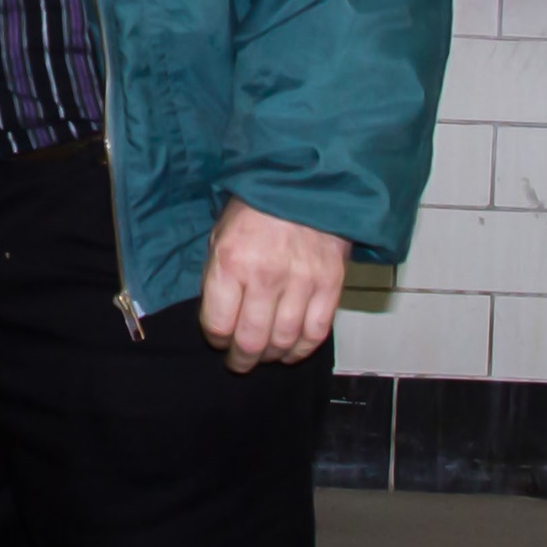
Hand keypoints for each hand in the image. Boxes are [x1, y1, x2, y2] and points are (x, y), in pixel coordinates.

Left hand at [199, 200, 345, 371]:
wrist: (305, 184)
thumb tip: (220, 319)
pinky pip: (316, 333)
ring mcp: (301, 282)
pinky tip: (291, 350)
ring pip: (283, 342)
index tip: (218, 339)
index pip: (218, 324)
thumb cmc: (255, 211)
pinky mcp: (330, 285)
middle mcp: (266, 276)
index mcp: (231, 262)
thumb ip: (218, 277)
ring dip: (271, 357)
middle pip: (251, 341)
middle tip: (239, 362)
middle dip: (241, 359)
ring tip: (264, 356)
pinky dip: (302, 349)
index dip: (216, 340)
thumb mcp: (221, 235)